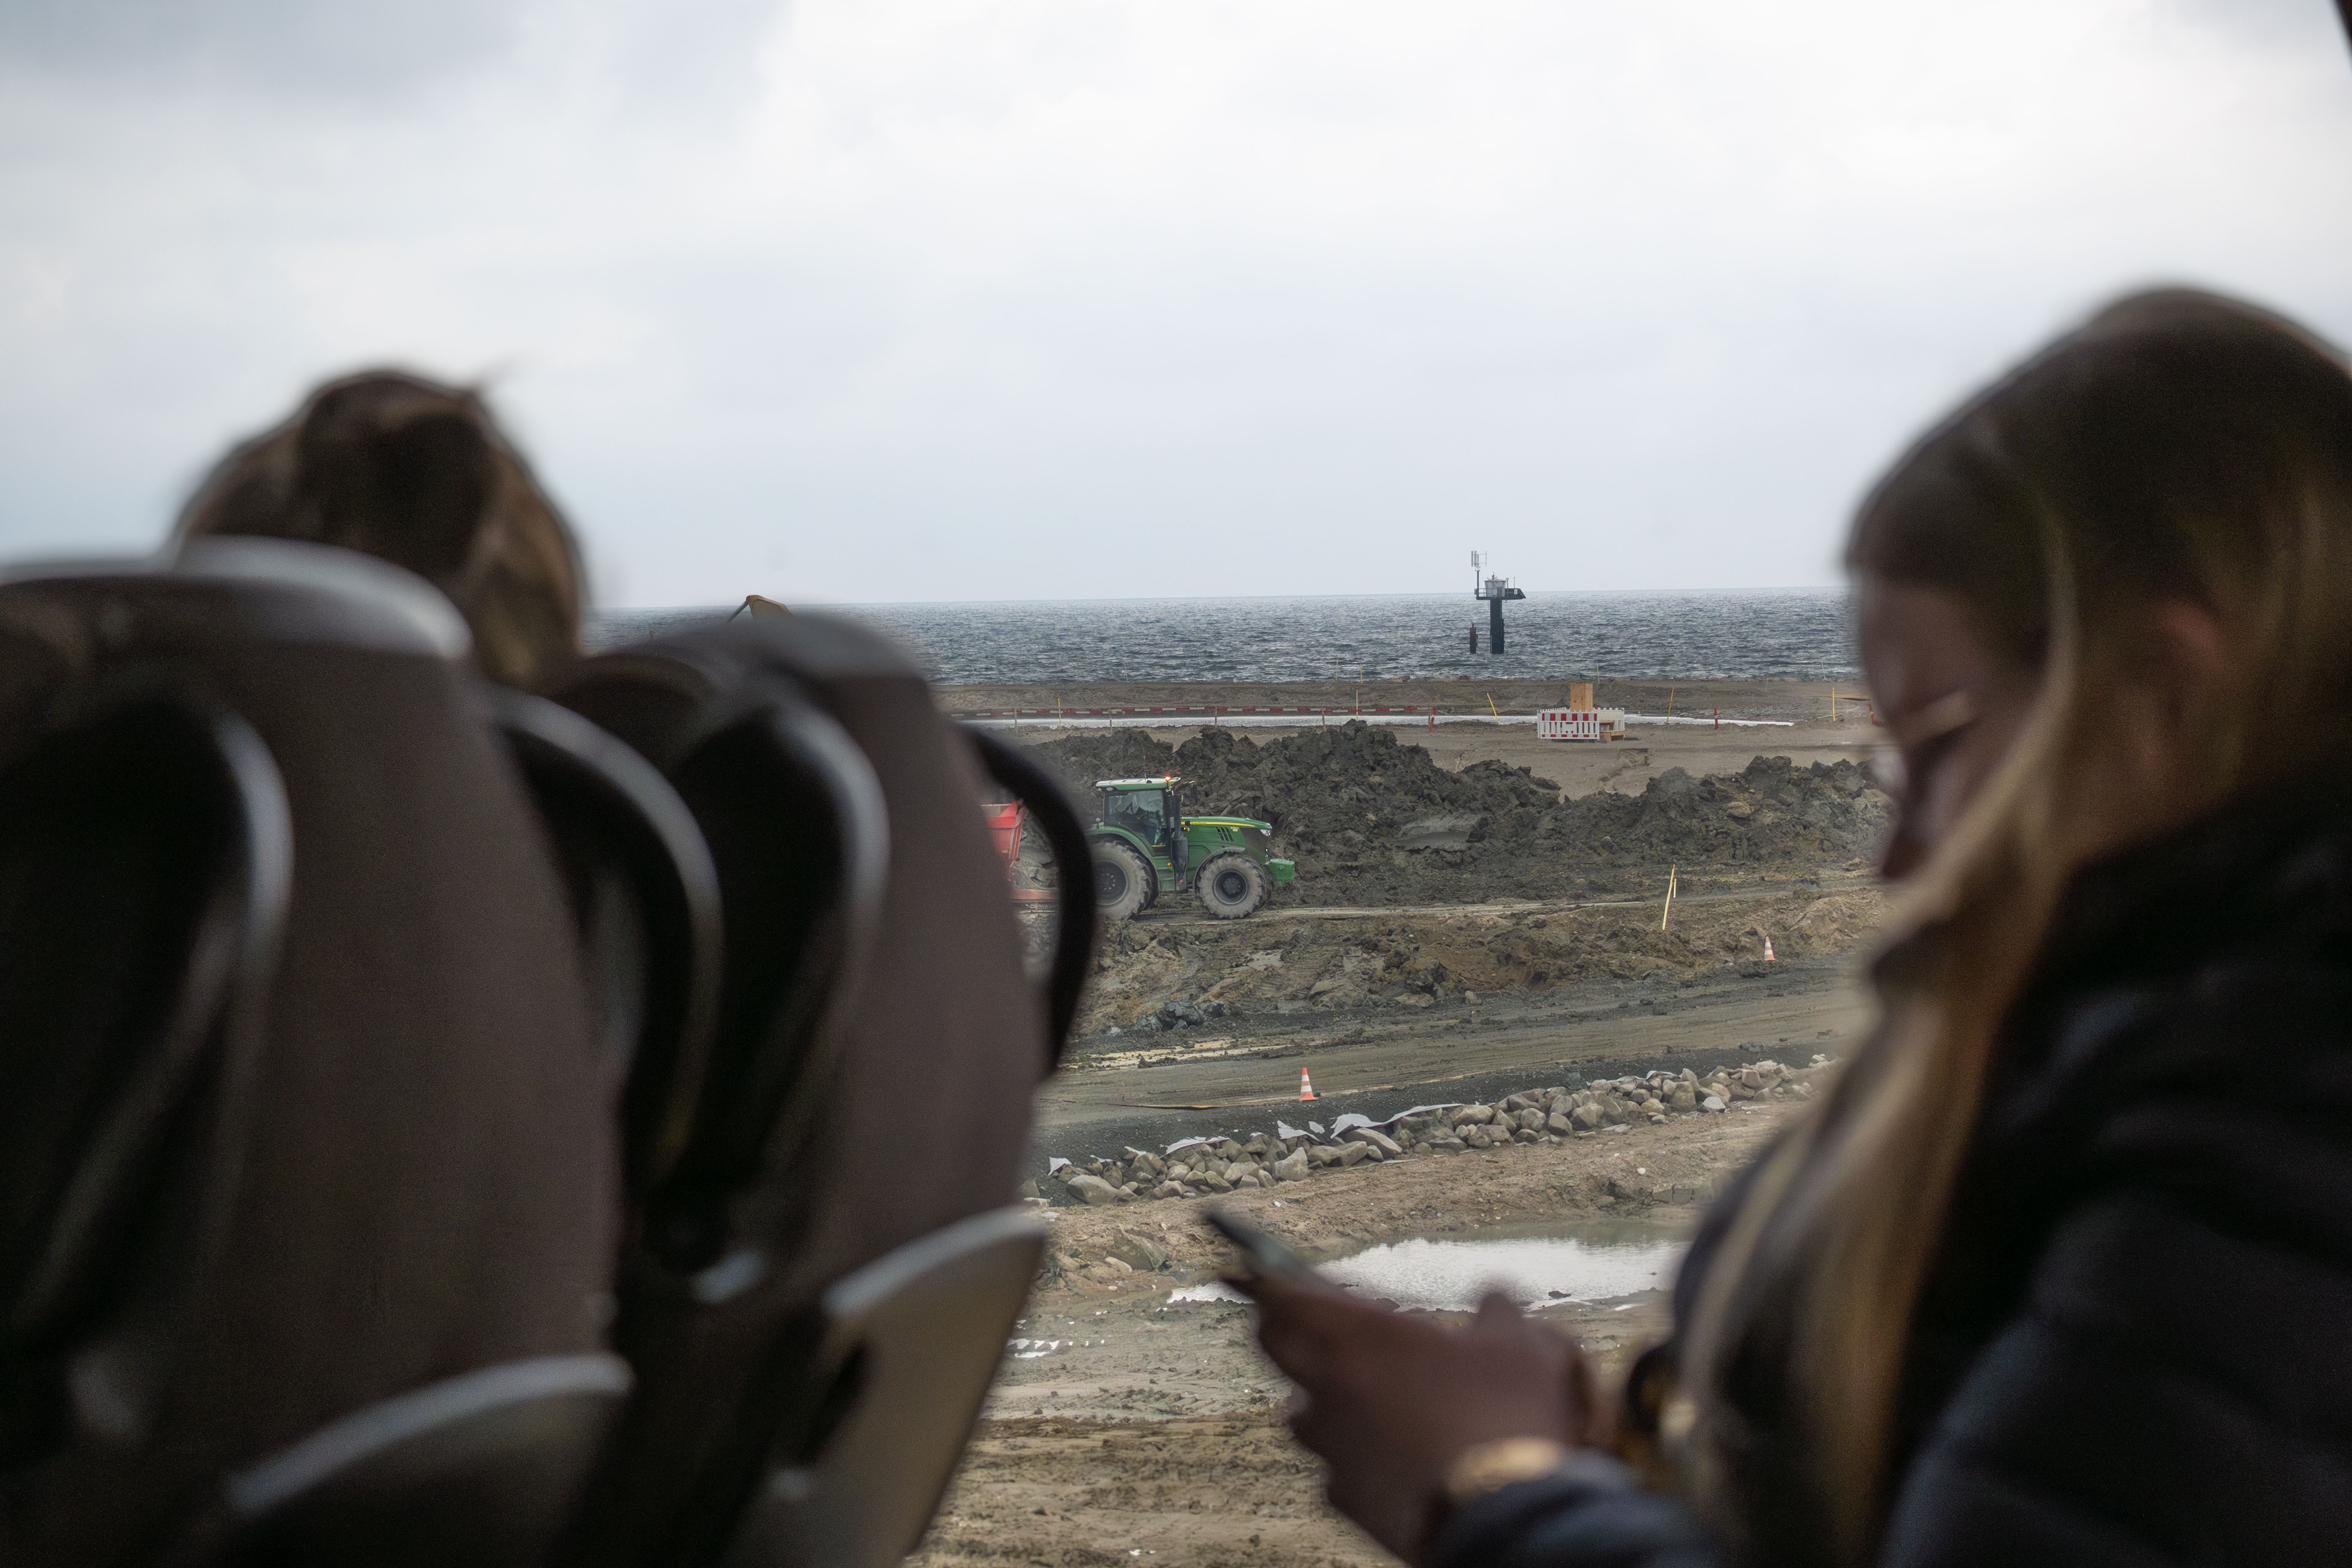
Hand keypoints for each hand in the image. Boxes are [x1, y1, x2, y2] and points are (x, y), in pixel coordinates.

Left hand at [1245, 1275, 1605, 1563]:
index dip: (1259, 1279)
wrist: (1503, 1521)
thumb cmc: (1506, 1419)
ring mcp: (1330, 1450)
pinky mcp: (1344, 1500)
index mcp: (1358, 1337)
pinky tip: (1397, 1456)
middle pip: (1277, 1348)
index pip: (1281, 1296)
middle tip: (1329, 1326)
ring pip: (1305, 1412)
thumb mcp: (1519, 1349)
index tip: (1241, 1266)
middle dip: (1288, 1330)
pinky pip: (1335, 1467)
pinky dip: (1355, 1455)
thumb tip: (1493, 1295)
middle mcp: (1327, 1389)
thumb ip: (1497, 1311)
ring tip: (1376, 1396)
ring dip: (1327, 1397)